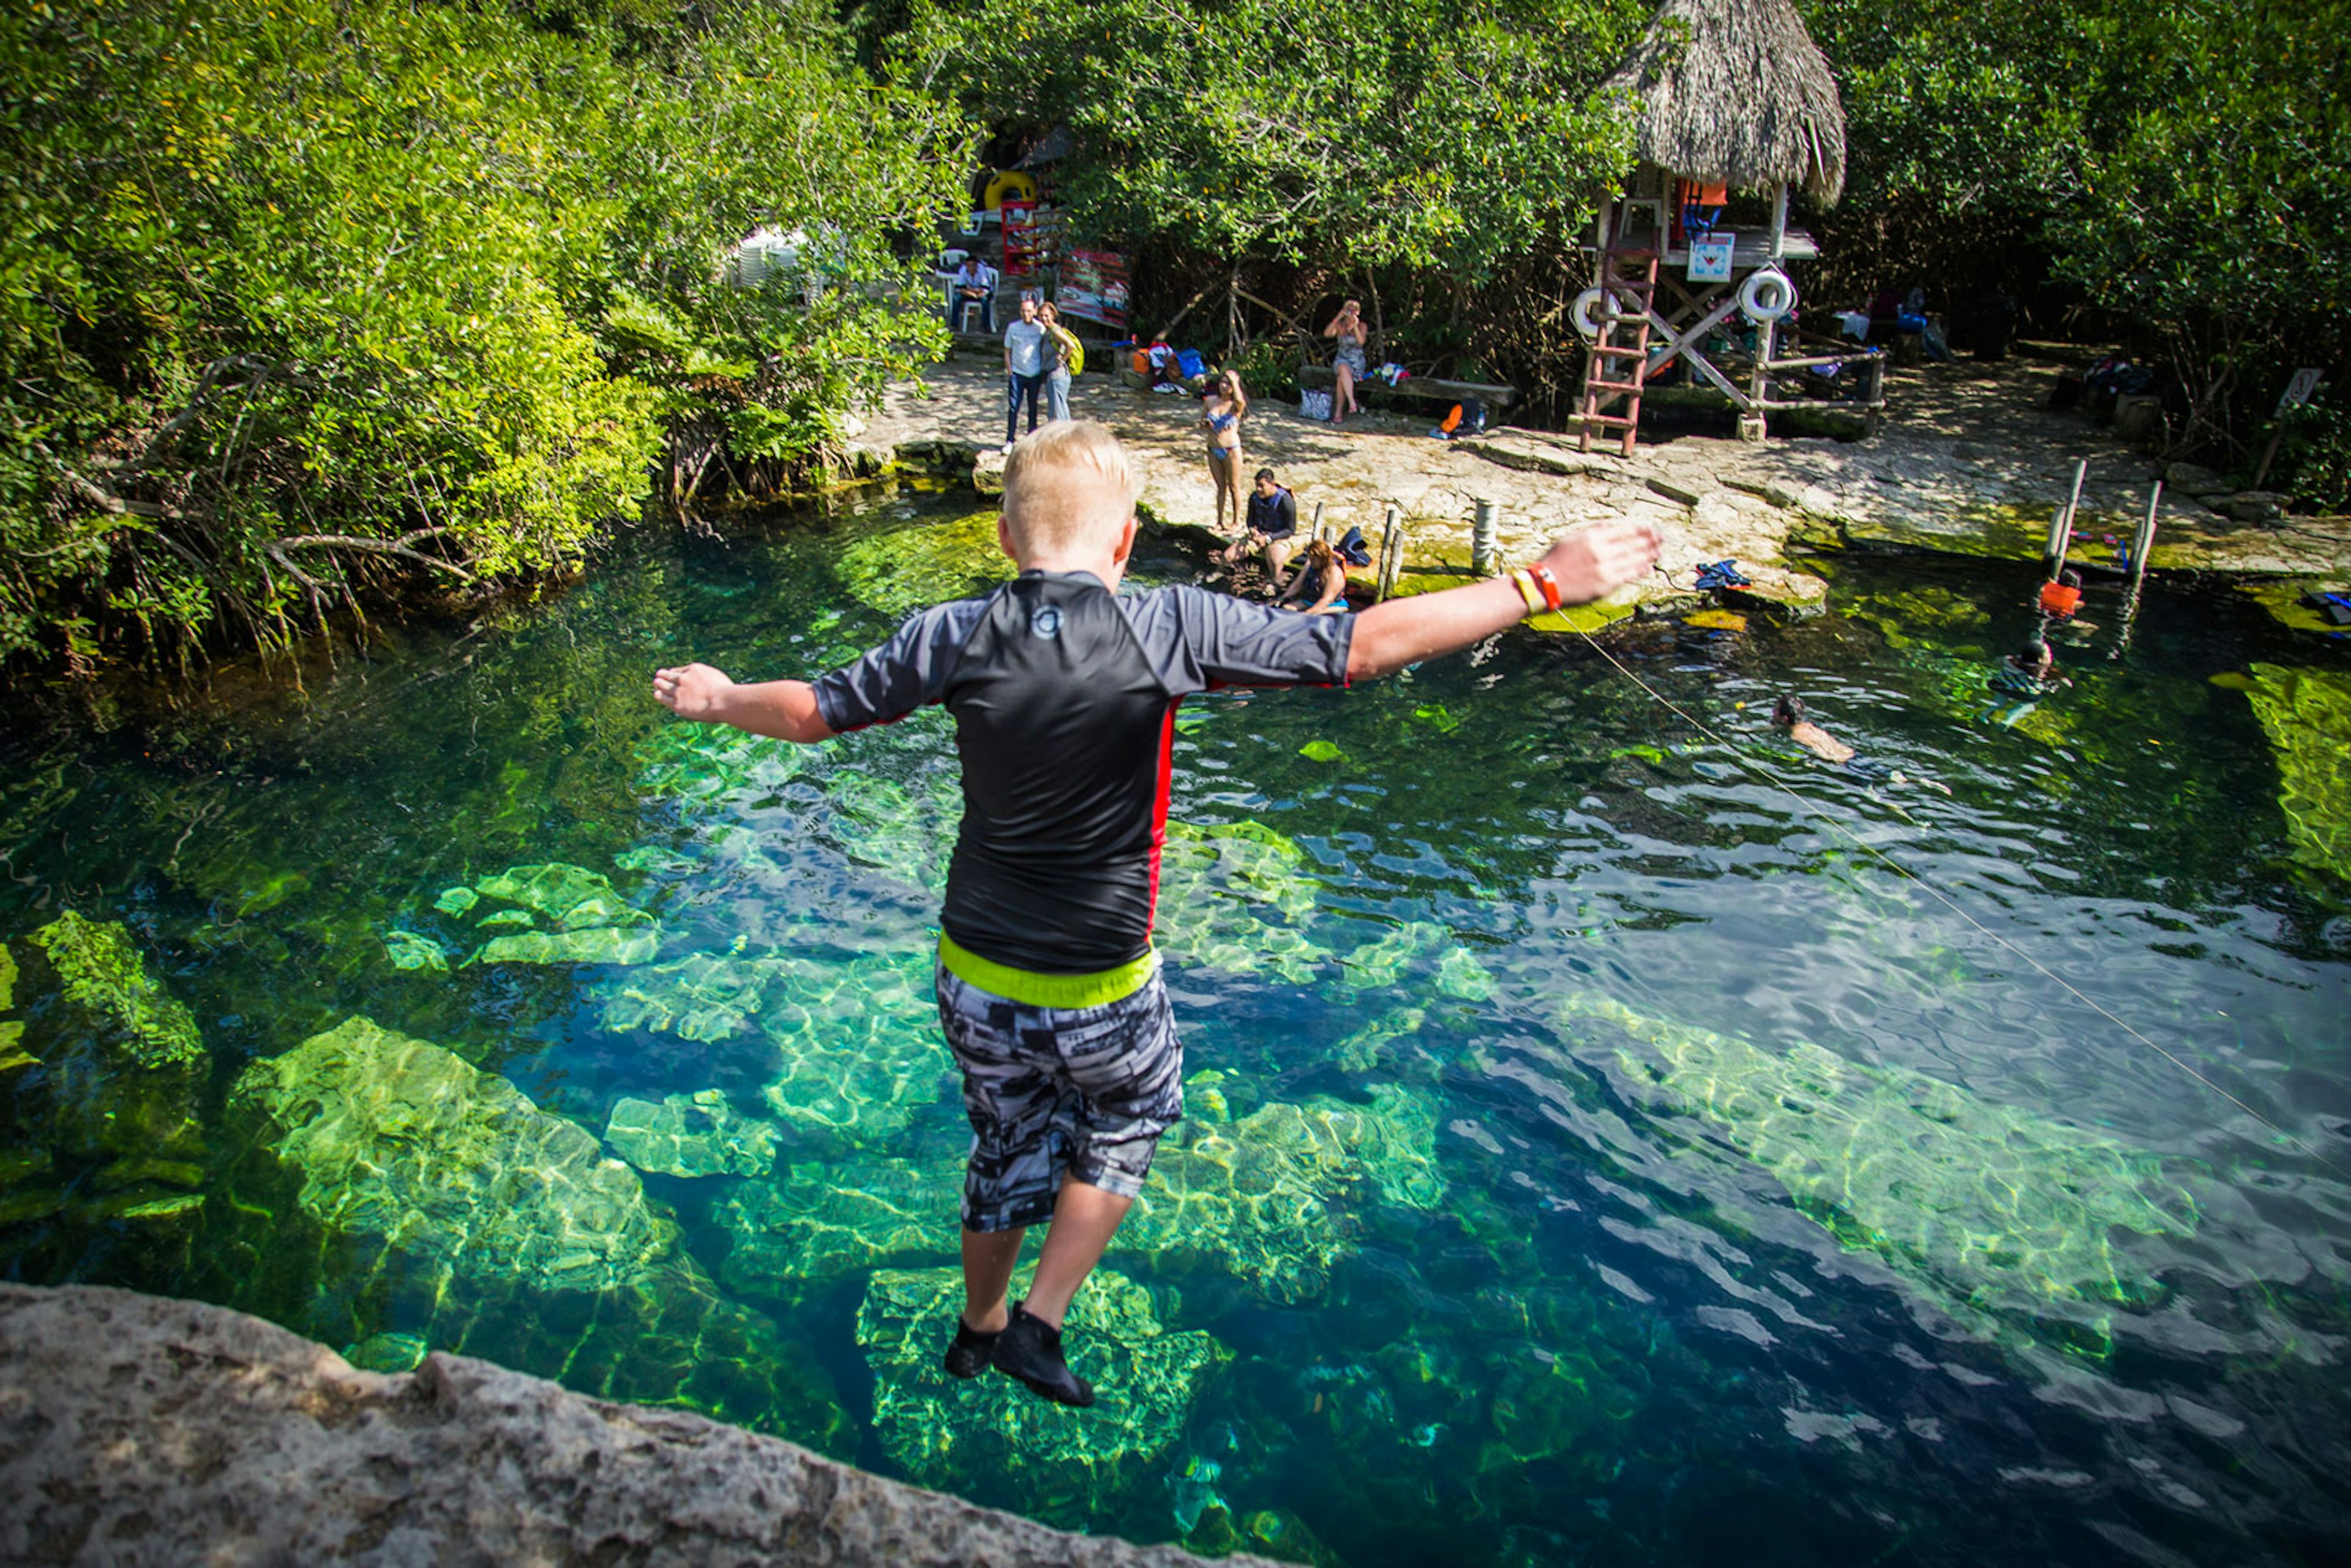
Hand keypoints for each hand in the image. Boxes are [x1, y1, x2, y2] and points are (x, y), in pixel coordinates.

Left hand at [653, 663, 733, 720]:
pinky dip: (659, 695)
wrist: (723, 701)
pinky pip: (663, 698)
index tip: (673, 673)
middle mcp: (684, 678)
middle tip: (659, 674)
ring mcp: (679, 691)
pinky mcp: (677, 703)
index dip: (675, 672)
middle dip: (664, 675)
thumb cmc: (727, 692)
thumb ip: (709, 679)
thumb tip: (709, 683)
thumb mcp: (718, 678)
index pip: (681, 670)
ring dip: (659, 683)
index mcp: (695, 669)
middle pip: (669, 675)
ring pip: (663, 685)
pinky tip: (656, 694)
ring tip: (656, 683)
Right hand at [1536, 520, 1663, 604]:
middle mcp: (1601, 552)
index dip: (1640, 530)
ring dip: (1648, 555)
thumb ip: (1591, 531)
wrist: (1545, 585)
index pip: (1623, 531)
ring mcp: (1604, 569)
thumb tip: (1608, 526)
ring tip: (1659, 551)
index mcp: (1592, 538)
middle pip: (1632, 544)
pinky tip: (1648, 567)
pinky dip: (1639, 571)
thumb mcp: (1571, 538)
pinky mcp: (1605, 585)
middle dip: (1649, 540)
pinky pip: (1627, 576)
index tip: (1651, 528)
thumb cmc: (1556, 560)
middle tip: (1662, 538)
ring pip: (1633, 560)